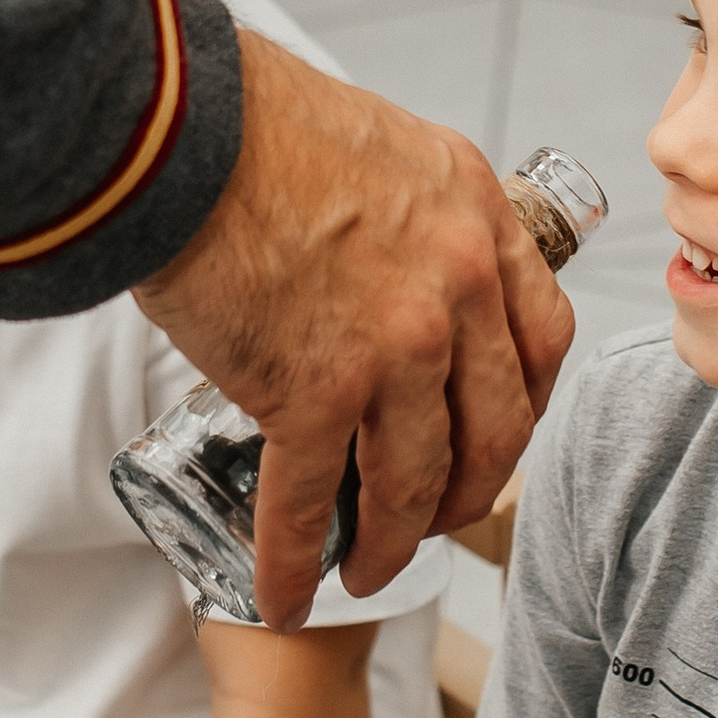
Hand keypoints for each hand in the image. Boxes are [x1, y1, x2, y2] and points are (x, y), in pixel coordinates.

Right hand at [135, 29, 572, 630]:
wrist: (175, 128)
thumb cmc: (257, 123)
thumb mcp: (390, 148)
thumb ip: (418, 216)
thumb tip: (396, 266)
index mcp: (480, 223)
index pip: (542, 342)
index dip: (521, 408)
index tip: (492, 438)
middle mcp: (456, 290)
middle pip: (496, 431)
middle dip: (467, 496)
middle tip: (432, 520)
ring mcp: (392, 348)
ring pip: (413, 481)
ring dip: (390, 544)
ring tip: (365, 571)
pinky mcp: (312, 390)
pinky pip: (308, 500)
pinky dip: (296, 561)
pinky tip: (285, 594)